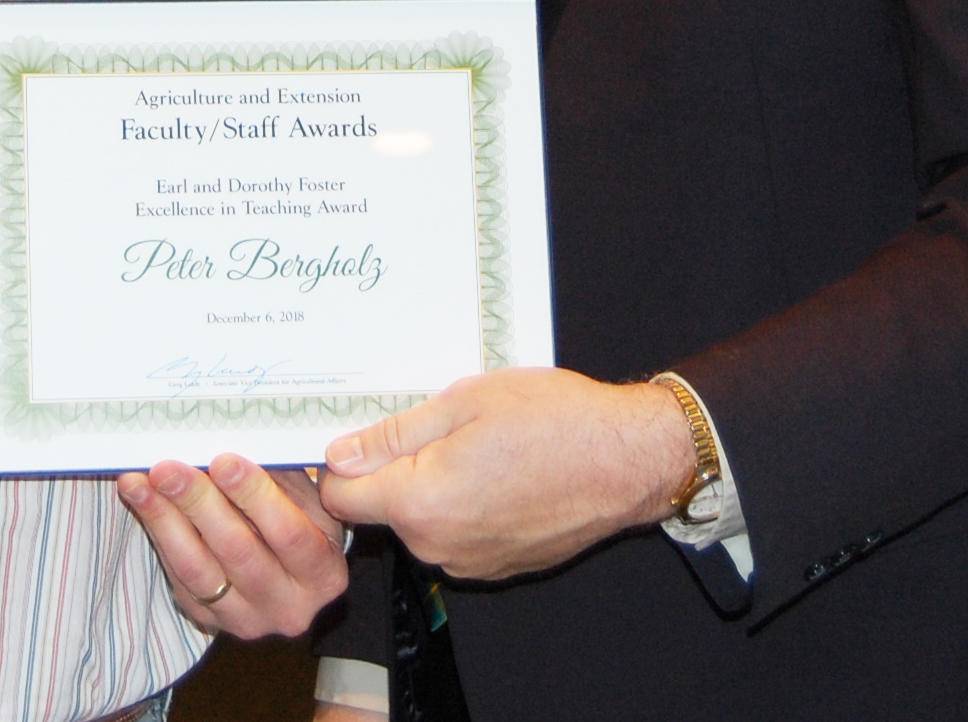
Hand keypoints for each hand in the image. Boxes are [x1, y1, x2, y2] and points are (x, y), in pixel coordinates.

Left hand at [117, 453, 349, 637]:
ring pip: (197, 569)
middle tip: (168, 467)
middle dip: (198, 503)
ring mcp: (245, 618)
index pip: (288, 534)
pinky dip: (157, 532)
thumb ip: (282, 476)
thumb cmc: (302, 523)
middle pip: (237, 551)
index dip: (254, 496)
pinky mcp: (208, 618)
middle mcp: (288, 607)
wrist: (289, 577)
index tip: (223, 460)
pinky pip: (177, 575)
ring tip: (140, 481)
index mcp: (324, 575)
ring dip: (164, 519)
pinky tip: (140, 499)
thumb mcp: (310, 502)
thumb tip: (239, 436)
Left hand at [319, 369, 692, 580]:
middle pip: (381, 509)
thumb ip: (393, 434)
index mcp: (419, 502)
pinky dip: (465, 506)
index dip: (342, 461)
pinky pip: (456, 535)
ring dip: (432, 486)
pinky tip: (499, 471)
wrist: (627, 460)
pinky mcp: (497, 566)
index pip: (341, 496)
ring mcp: (469, 562)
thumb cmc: (553, 421)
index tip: (362, 434)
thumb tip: (339, 454)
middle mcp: (437, 545)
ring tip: (477, 444)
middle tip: (435, 424)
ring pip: (421, 521)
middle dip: (394, 469)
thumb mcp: (464, 402)